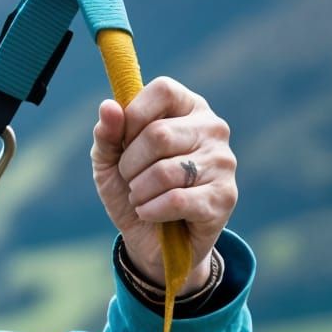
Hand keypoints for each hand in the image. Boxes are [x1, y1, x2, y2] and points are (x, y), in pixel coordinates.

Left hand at [90, 77, 236, 291]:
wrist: (151, 241)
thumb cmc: (133, 190)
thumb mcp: (109, 162)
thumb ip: (107, 133)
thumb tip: (108, 106)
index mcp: (189, 108)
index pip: (163, 90)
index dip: (133, 117)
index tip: (125, 142)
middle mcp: (213, 129)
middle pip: (158, 134)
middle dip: (130, 164)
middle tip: (131, 179)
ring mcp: (223, 163)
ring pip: (165, 171)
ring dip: (139, 191)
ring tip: (142, 198)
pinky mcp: (224, 197)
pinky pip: (175, 200)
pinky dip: (151, 210)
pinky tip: (150, 213)